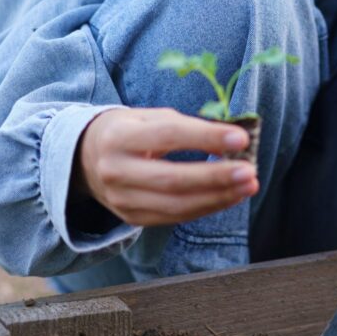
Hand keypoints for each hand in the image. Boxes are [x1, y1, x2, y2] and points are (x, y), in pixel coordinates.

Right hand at [72, 107, 258, 226]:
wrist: (86, 158)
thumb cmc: (130, 131)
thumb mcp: (151, 118)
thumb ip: (189, 127)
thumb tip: (232, 142)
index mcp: (119, 135)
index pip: (168, 136)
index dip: (206, 137)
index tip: (241, 138)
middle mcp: (115, 170)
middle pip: (172, 179)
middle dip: (216, 177)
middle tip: (250, 171)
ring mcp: (120, 199)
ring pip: (176, 205)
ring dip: (218, 198)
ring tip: (248, 186)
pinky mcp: (131, 218)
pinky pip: (175, 217)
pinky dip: (206, 208)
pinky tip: (229, 197)